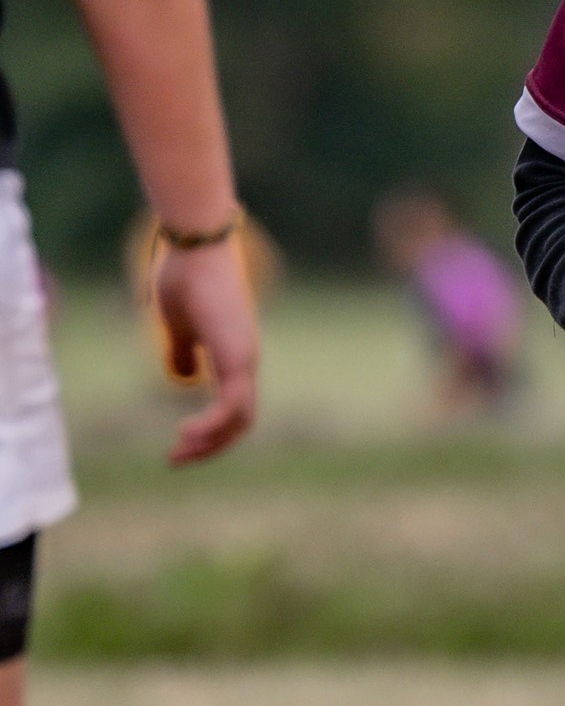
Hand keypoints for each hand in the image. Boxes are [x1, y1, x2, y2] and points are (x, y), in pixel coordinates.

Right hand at [151, 238, 258, 463]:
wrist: (194, 247)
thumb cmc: (184, 278)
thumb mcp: (178, 324)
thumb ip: (183, 351)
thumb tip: (182, 377)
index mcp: (234, 355)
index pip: (233, 408)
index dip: (211, 431)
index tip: (179, 443)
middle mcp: (245, 360)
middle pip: (240, 421)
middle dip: (211, 446)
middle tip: (177, 458)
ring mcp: (244, 357)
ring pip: (240, 418)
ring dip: (211, 442)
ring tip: (180, 453)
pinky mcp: (236, 354)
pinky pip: (232, 404)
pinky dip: (213, 425)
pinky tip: (187, 432)